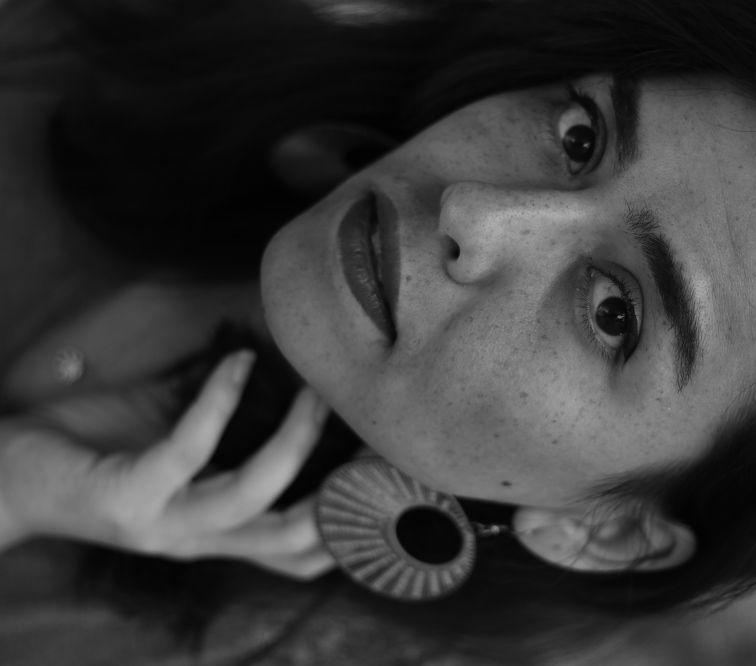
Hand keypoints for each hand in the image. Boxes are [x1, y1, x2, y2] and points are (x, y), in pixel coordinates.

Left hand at [0, 351, 335, 578]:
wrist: (4, 475)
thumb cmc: (96, 451)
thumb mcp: (175, 449)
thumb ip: (230, 428)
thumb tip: (282, 366)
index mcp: (216, 533)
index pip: (300, 554)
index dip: (351, 525)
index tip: (388, 470)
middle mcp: (199, 540)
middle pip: (295, 537)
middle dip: (342, 485)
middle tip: (368, 428)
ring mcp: (164, 524)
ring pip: (254, 497)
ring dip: (294, 438)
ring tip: (315, 389)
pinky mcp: (129, 496)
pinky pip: (190, 448)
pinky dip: (220, 401)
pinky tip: (236, 363)